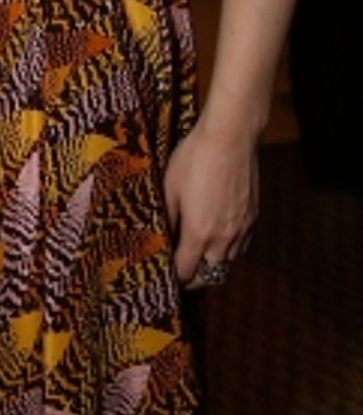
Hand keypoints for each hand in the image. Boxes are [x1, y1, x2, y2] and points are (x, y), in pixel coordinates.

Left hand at [163, 119, 257, 288]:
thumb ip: (167, 217)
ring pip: (228, 262)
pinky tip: (219, 240)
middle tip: (182, 273)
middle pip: (210, 275)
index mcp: (199, 233)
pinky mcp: (253, 217)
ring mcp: (242, 228)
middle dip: (194, 278)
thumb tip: (162, 237)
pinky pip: (241, 246)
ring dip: (212, 265)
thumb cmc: (195, 157)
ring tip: (199, 257)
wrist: (230, 136)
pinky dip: (229, 250)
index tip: (167, 274)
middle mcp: (223, 238)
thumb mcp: (170, 186)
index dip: (175, 276)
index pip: (187, 271)